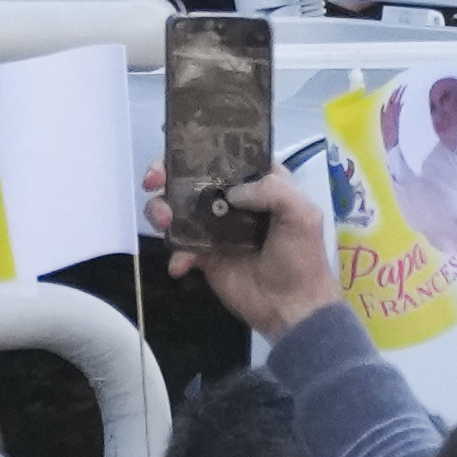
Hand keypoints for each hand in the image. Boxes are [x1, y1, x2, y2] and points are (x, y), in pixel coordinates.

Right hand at [149, 162, 338, 341]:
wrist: (291, 308)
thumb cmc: (301, 257)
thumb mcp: (302, 214)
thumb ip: (271, 190)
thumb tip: (231, 193)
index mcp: (259, 183)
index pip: (226, 155)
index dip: (200, 148)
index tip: (180, 152)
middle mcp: (234, 199)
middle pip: (191, 176)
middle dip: (166, 174)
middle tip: (154, 183)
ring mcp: (215, 226)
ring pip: (177, 206)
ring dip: (161, 209)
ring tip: (165, 222)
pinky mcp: (203, 254)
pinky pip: (179, 244)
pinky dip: (175, 253)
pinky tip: (181, 265)